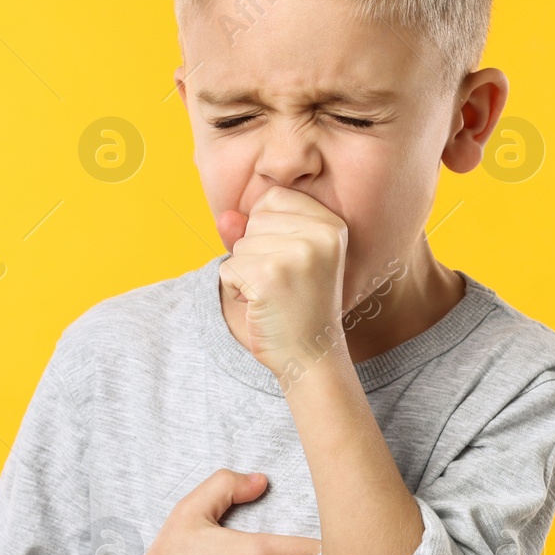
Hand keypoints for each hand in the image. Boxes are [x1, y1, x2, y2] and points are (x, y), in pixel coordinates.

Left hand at [217, 185, 348, 381]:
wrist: (311, 357)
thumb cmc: (297, 307)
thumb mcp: (286, 259)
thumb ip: (254, 231)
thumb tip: (223, 217)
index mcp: (331, 224)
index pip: (273, 198)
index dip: (265, 229)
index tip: (289, 262)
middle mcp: (321, 234)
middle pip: (254, 220)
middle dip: (254, 253)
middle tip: (283, 284)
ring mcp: (298, 253)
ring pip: (239, 245)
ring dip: (245, 273)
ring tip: (274, 295)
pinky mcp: (271, 275)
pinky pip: (228, 269)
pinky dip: (235, 290)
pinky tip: (261, 305)